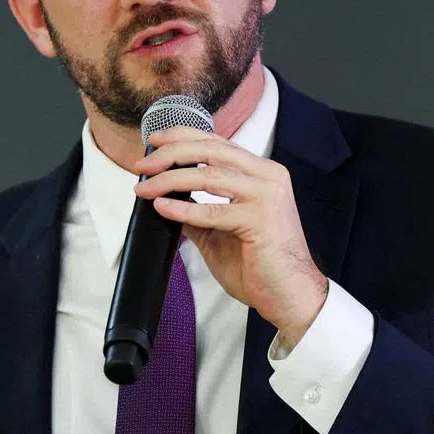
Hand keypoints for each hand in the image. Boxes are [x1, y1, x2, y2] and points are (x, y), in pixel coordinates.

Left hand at [134, 126, 327, 345]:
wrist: (290, 296)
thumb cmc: (259, 264)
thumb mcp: (219, 231)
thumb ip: (197, 211)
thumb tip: (164, 198)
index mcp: (261, 173)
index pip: (217, 142)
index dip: (182, 137)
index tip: (154, 140)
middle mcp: (267, 176)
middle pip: (210, 150)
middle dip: (170, 154)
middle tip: (143, 165)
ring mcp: (266, 196)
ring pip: (208, 175)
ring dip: (169, 179)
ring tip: (145, 188)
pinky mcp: (260, 219)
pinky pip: (212, 210)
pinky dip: (183, 208)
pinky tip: (162, 207)